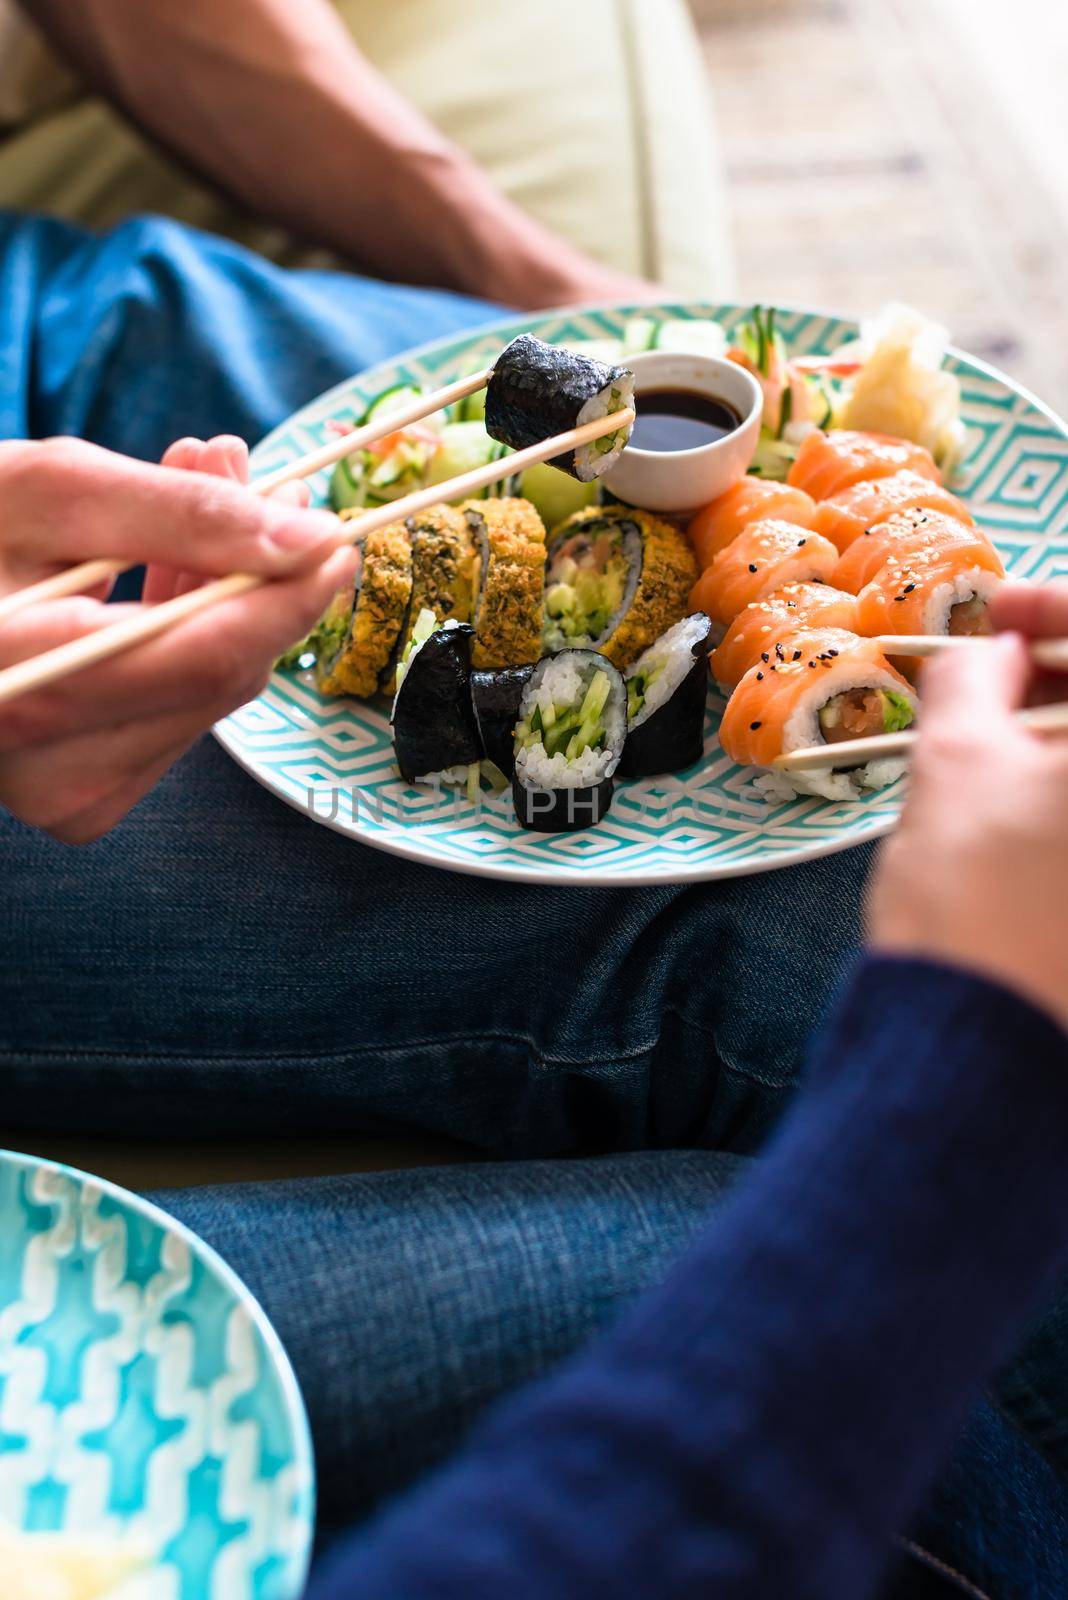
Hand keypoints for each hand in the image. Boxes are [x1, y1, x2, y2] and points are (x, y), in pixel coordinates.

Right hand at [0, 435, 357, 842]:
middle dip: (256, 578)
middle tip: (261, 483)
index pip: (207, 654)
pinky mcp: (81, 806)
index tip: (335, 534)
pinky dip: (188, 647)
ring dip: (224, 602)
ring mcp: (65, 802)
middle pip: (219, 679)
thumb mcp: (47, 493)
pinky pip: (179, 718)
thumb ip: (178, 514)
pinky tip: (161, 580)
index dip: (287, 593)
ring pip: (211, 698)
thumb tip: (310, 540)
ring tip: (196, 500)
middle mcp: (45, 773)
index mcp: (19, 687)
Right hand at [868, 581, 1067, 1031]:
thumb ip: (977, 679)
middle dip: (1062, 672)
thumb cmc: (971, 906)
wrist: (975, 1041)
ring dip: (1062, 729)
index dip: (1054, 605)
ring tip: (993, 730)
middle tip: (996, 667)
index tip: (998, 610)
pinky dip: (1061, 786)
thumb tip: (993, 654)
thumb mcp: (955, 761)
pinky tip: (1017, 787)